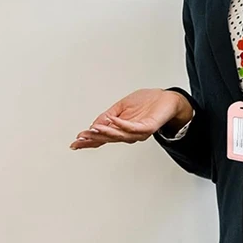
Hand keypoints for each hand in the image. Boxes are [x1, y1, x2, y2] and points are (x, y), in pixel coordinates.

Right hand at [70, 89, 192, 149]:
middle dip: (93, 138)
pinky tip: (113, 121)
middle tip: (81, 138)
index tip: (75, 143)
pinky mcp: (148, 127)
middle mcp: (130, 133)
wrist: (167, 98)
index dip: (89, 141)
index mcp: (121, 129)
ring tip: (93, 129)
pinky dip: (122, 124)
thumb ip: (107, 116)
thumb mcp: (121, 107)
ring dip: (106, 132)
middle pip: (109, 139)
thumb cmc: (147, 102)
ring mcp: (139, 132)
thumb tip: (93, 125)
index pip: (103, 137)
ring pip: (120, 136)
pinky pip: (133, 128)